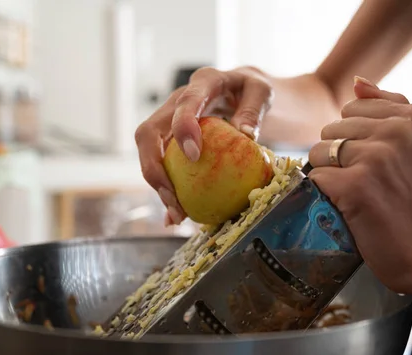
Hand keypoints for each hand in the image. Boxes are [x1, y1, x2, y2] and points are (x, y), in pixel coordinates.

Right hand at [135, 66, 273, 225]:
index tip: (194, 155)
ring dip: (159, 185)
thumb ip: (254, 108)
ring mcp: (169, 121)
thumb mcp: (262, 90)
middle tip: (174, 198)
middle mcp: (178, 101)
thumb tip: (245, 134)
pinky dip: (167, 191)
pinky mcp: (171, 140)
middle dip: (155, 168)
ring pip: (150, 153)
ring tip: (178, 214)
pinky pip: (162, 166)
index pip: (186, 102)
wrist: (241, 90)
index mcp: (204, 82)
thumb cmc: (252, 90)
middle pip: (149, 133)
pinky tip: (175, 215)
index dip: (183, 127)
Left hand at [308, 76, 411, 295]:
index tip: (376, 164)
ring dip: (328, 175)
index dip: (355, 138)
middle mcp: (397, 130)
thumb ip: (387, 107)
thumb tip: (356, 81)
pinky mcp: (355, 184)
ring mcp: (376, 157)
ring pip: (319, 152)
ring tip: (356, 194)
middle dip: (339, 157)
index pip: (352, 109)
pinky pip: (314, 177)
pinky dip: (323, 194)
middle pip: (332, 129)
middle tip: (366, 183)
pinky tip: (346, 206)